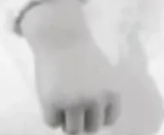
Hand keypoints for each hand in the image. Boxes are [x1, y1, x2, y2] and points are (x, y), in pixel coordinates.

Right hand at [19, 0, 120, 133]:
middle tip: (75, 107)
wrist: (64, 38)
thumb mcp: (103, 76)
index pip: (110, 119)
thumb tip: (98, 122)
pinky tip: (52, 98)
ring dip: (67, 122)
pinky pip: (52, 123)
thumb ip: (103, 96)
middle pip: (91, 128)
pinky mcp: (53, 103)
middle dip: (83, 120)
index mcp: (112, 92)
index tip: (92, 106)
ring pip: (72, 131)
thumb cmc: (84, 56)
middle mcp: (96, 100)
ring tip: (64, 106)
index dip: (99, 114)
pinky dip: (51, 115)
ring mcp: (74, 103)